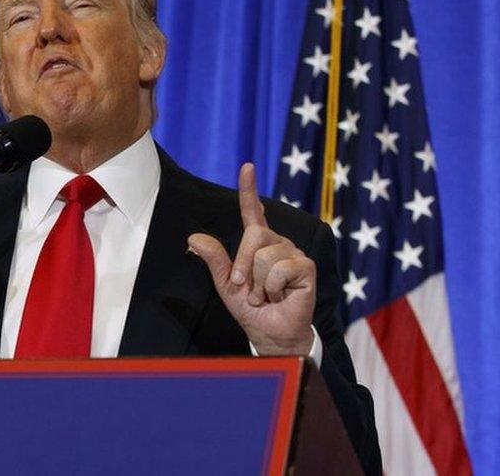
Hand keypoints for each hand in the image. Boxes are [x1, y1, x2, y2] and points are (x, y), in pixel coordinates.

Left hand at [188, 163, 314, 355]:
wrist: (271, 333)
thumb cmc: (251, 308)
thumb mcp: (227, 284)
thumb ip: (214, 260)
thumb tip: (193, 238)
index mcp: (258, 244)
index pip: (252, 211)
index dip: (249, 189)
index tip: (247, 166)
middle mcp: (277, 243)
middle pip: (254, 235)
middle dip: (243, 266)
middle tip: (248, 289)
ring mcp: (293, 253)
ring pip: (265, 256)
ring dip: (259, 284)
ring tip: (267, 295)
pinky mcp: (306, 267)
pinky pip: (280, 269)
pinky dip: (273, 288)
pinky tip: (281, 296)